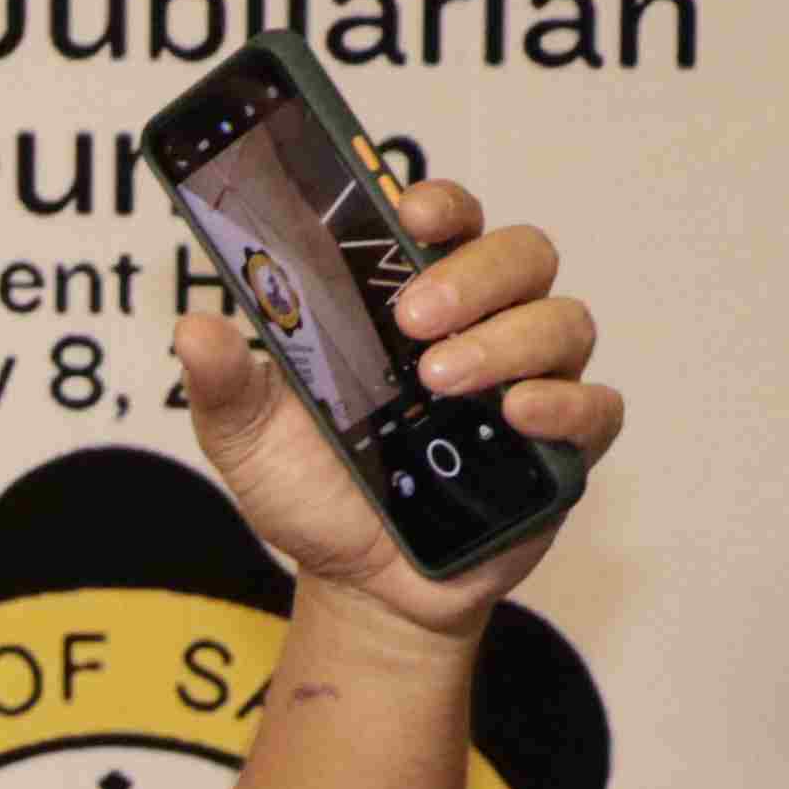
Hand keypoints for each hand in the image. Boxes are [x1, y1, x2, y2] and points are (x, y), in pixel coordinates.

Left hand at [173, 174, 620, 634]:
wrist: (356, 582)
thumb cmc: (316, 488)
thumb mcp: (250, 438)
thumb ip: (226, 384)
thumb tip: (191, 328)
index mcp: (413, 301)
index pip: (450, 224)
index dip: (440, 206)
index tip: (409, 216)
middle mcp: (485, 326)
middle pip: (520, 257)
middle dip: (474, 276)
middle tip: (413, 319)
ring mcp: (531, 382)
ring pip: (563, 321)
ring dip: (507, 341)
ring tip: (439, 382)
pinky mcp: (562, 448)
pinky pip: (597, 405)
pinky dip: (565, 404)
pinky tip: (517, 414)